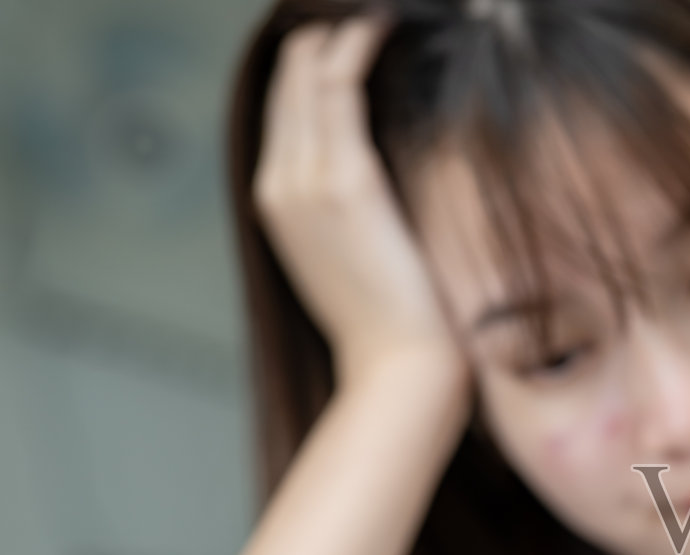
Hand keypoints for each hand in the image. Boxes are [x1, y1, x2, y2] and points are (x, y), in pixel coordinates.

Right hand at [252, 14, 467, 396]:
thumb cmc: (400, 327)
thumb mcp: (364, 256)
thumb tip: (390, 175)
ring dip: (343, 29)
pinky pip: (340, 85)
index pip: (286, 103)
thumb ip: (359, 208)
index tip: (357, 27)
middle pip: (289, 77)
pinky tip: (384, 21)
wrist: (401, 374)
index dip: (316, 57)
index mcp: (279, 201)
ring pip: (309, 71)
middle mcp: (280, 183)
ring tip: (381, 8)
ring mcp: (305, 181)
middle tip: (369, 9)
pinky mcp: (346, 181)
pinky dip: (359, 43)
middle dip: (326, 32)